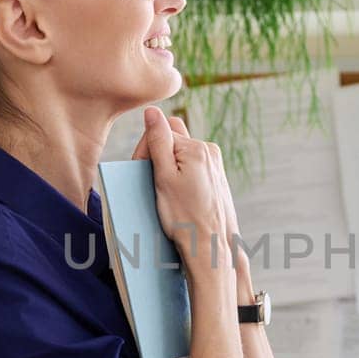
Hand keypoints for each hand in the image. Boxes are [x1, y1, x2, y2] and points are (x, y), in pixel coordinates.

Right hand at [133, 107, 231, 273]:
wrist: (211, 246)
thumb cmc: (185, 217)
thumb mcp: (164, 178)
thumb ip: (158, 141)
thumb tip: (152, 110)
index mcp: (196, 148)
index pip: (160, 132)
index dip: (145, 151)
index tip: (142, 172)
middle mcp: (209, 151)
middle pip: (172, 138)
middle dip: (157, 155)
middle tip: (152, 182)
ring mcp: (215, 164)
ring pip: (181, 154)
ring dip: (168, 167)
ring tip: (166, 194)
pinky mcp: (216, 177)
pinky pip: (191, 167)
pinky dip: (180, 177)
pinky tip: (178, 198)